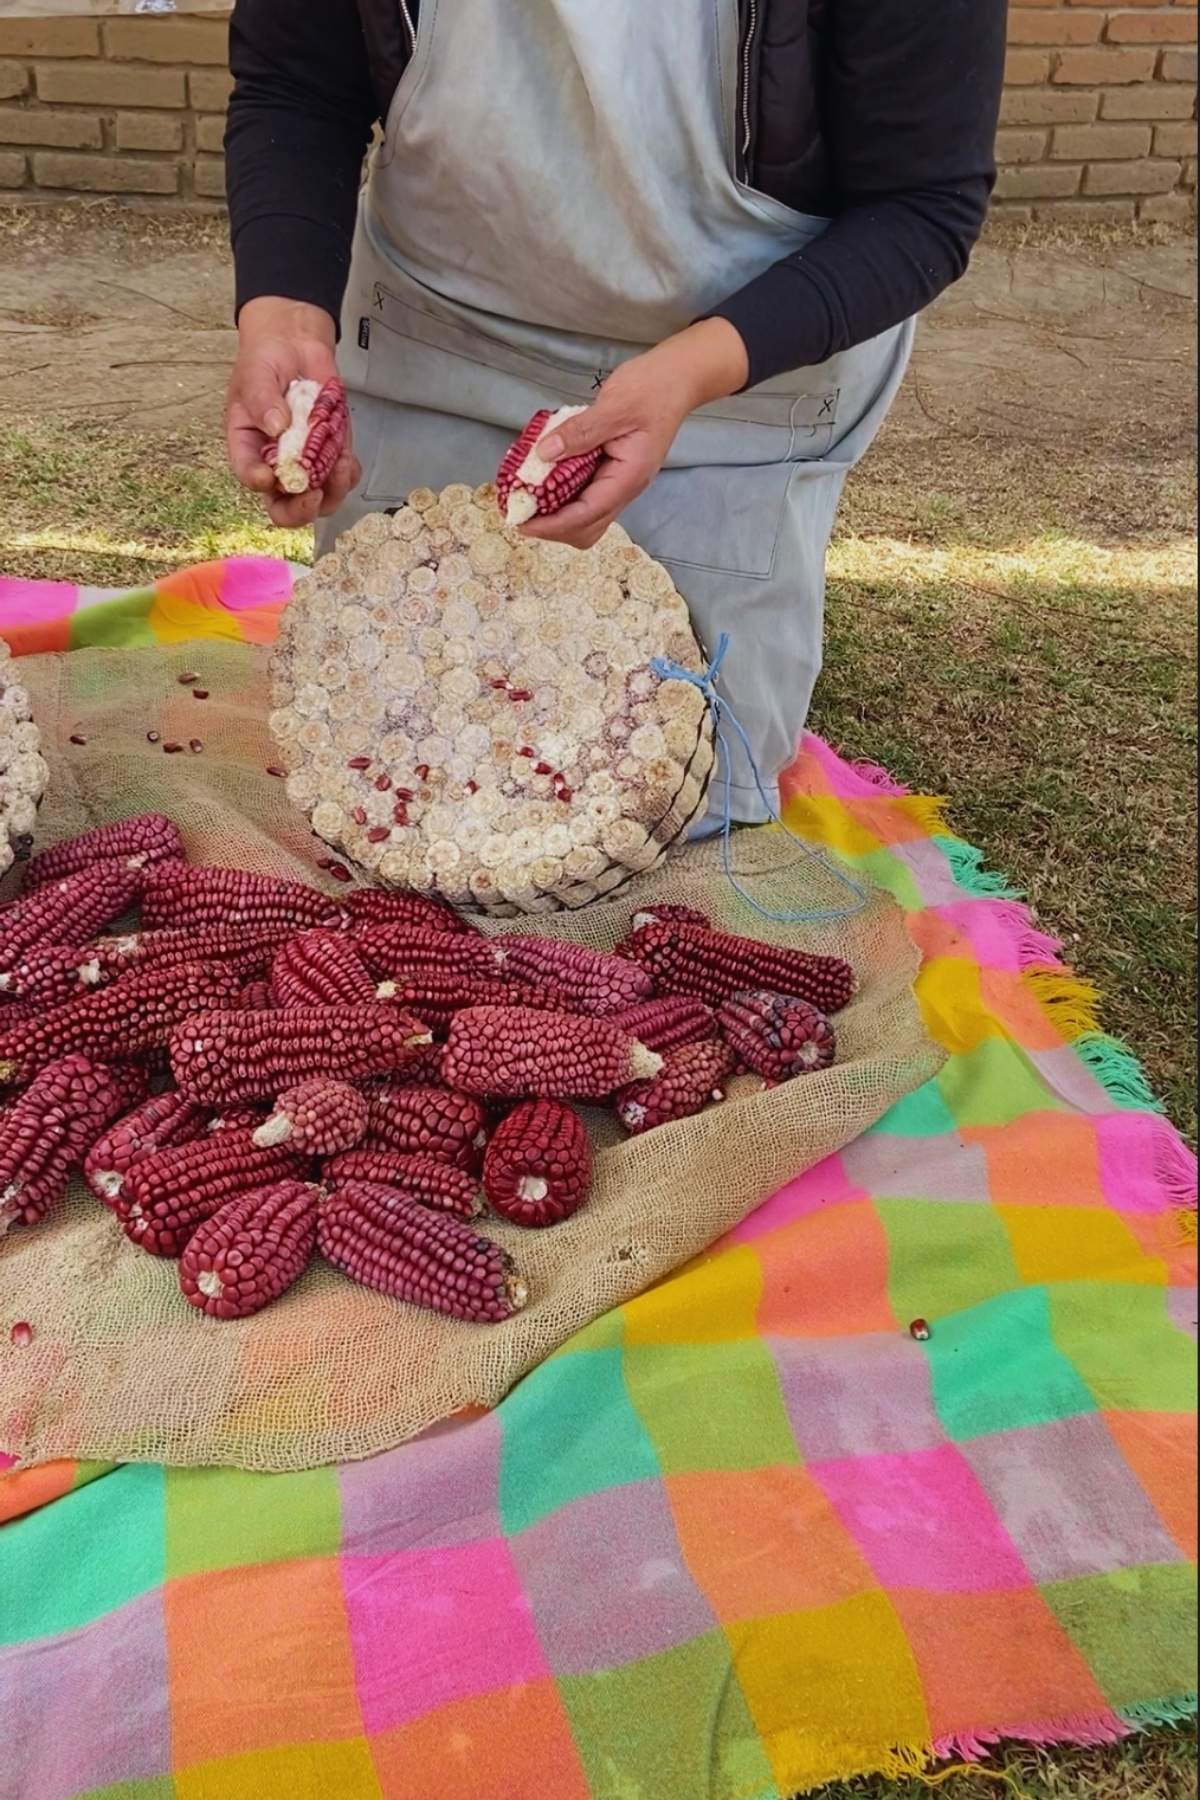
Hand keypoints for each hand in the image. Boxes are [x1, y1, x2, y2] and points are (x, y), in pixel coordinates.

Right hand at [226, 297, 360, 527]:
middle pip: (284, 507)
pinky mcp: (332, 453)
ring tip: (340, 467)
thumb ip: (263, 399)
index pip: (249, 476)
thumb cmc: (265, 361)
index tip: (269, 475)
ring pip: (320, 500)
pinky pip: (343, 478)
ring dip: (332, 492)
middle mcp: (276, 463)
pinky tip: (348, 459)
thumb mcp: (256, 374)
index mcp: (249, 448)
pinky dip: (348, 474)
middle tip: (313, 495)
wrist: (294, 345)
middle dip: (300, 509)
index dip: (259, 482)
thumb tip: (276, 426)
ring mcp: (307, 462)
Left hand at [521, 319, 749, 550]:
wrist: (677, 378)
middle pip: (586, 529)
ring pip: (585, 518)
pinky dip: (562, 496)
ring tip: (527, 498)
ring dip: (556, 515)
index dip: (551, 524)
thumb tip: (543, 454)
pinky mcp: (612, 472)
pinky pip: (585, 496)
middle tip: (519, 509)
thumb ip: (580, 432)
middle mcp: (625, 488)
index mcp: (628, 477)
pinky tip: (543, 479)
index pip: (586, 515)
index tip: (521, 521)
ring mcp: (619, 483)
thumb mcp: (614, 406)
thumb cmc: (652, 388)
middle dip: (552, 527)